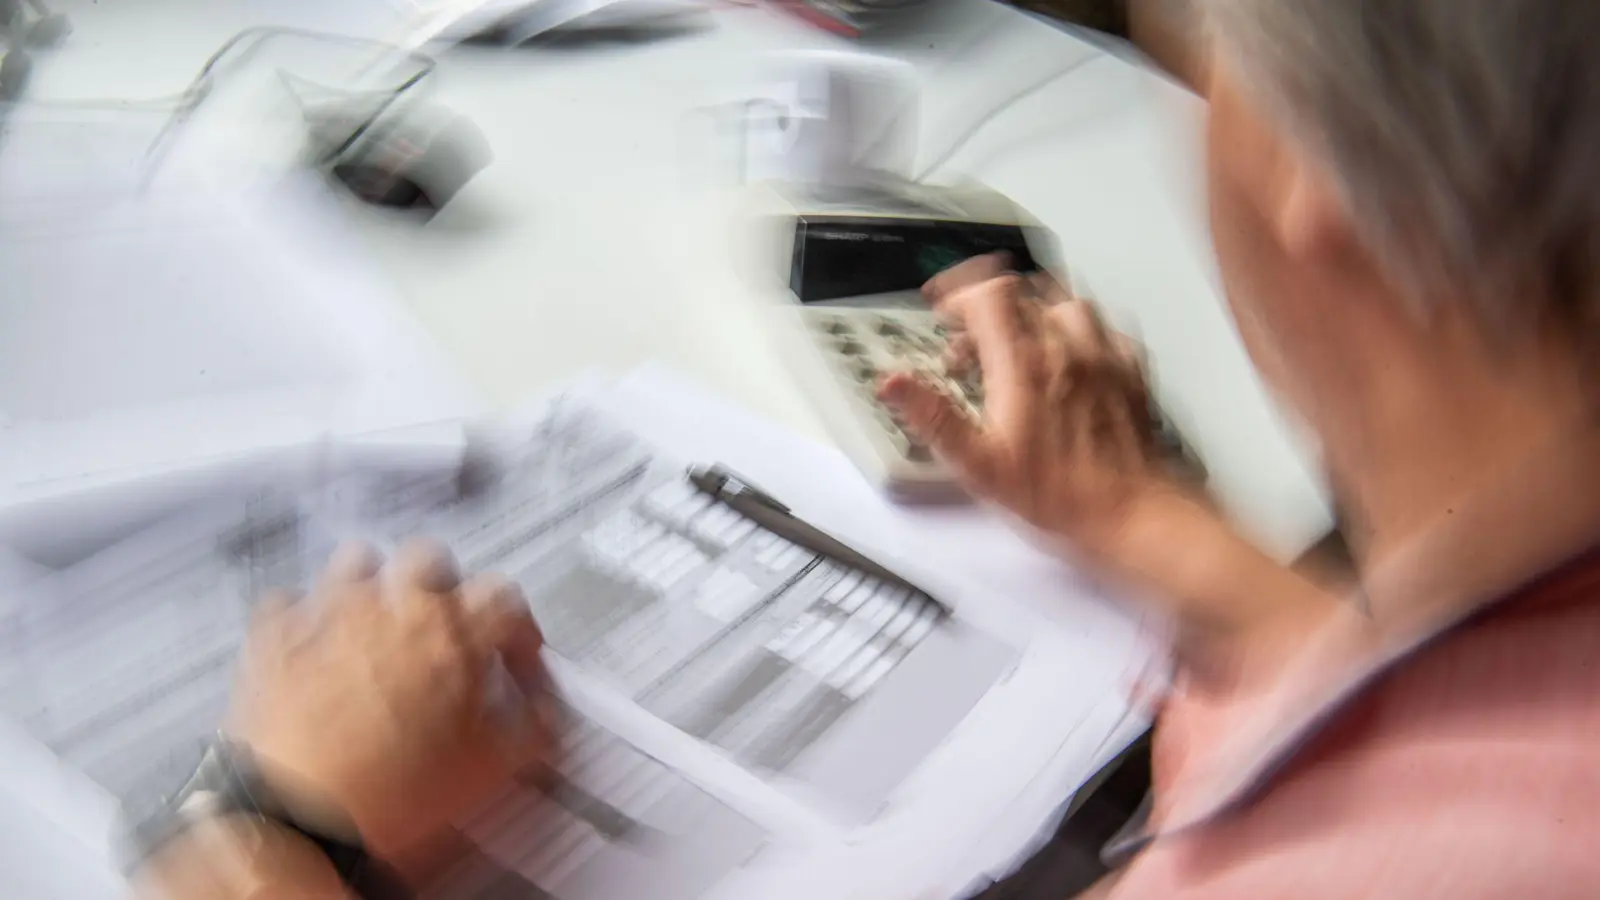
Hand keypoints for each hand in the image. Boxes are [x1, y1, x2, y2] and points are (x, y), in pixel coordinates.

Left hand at [227, 539, 557, 861]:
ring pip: (359, 560)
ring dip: (375, 584)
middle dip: (446, 589)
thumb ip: (532, 728)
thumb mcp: (490, 769)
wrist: (300, 815)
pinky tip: (314, 642)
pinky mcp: (275, 633)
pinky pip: (289, 600)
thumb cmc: (396, 794)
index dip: (517, 630)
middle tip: (446, 630)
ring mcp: (331, 611)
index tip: (513, 661)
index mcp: (456, 631)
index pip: (506, 598)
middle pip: (433, 560)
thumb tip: (544, 711)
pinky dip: (305, 615)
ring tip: (379, 621)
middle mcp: (395, 605)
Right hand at [880, 254, 1185, 573]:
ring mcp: (1103, 357)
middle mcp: (1067, 350)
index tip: (944, 311)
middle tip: (970, 332)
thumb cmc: (1062, 495)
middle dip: (989, 304)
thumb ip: (934, 416)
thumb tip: (894, 383)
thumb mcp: (979, 465)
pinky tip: (1069, 355)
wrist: (1132, 514)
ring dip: (1035, 311)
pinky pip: (1104, 328)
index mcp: (1024, 365)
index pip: (988, 294)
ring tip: (1016, 337)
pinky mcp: (1130, 373)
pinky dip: (1078, 331)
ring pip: (1067, 302)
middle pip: (1025, 291)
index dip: (959, 293)